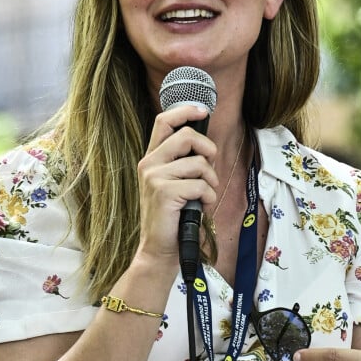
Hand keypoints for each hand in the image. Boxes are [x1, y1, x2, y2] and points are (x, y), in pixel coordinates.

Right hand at [135, 104, 217, 266]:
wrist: (160, 249)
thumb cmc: (173, 217)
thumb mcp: (176, 183)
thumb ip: (184, 162)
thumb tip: (207, 146)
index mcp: (152, 158)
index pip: (164, 121)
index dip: (185, 111)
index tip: (203, 111)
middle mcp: (149, 164)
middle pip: (187, 136)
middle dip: (208, 150)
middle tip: (210, 169)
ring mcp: (154, 177)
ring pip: (199, 163)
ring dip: (211, 180)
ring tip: (204, 195)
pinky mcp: (163, 192)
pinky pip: (200, 184)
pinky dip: (208, 196)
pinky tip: (201, 206)